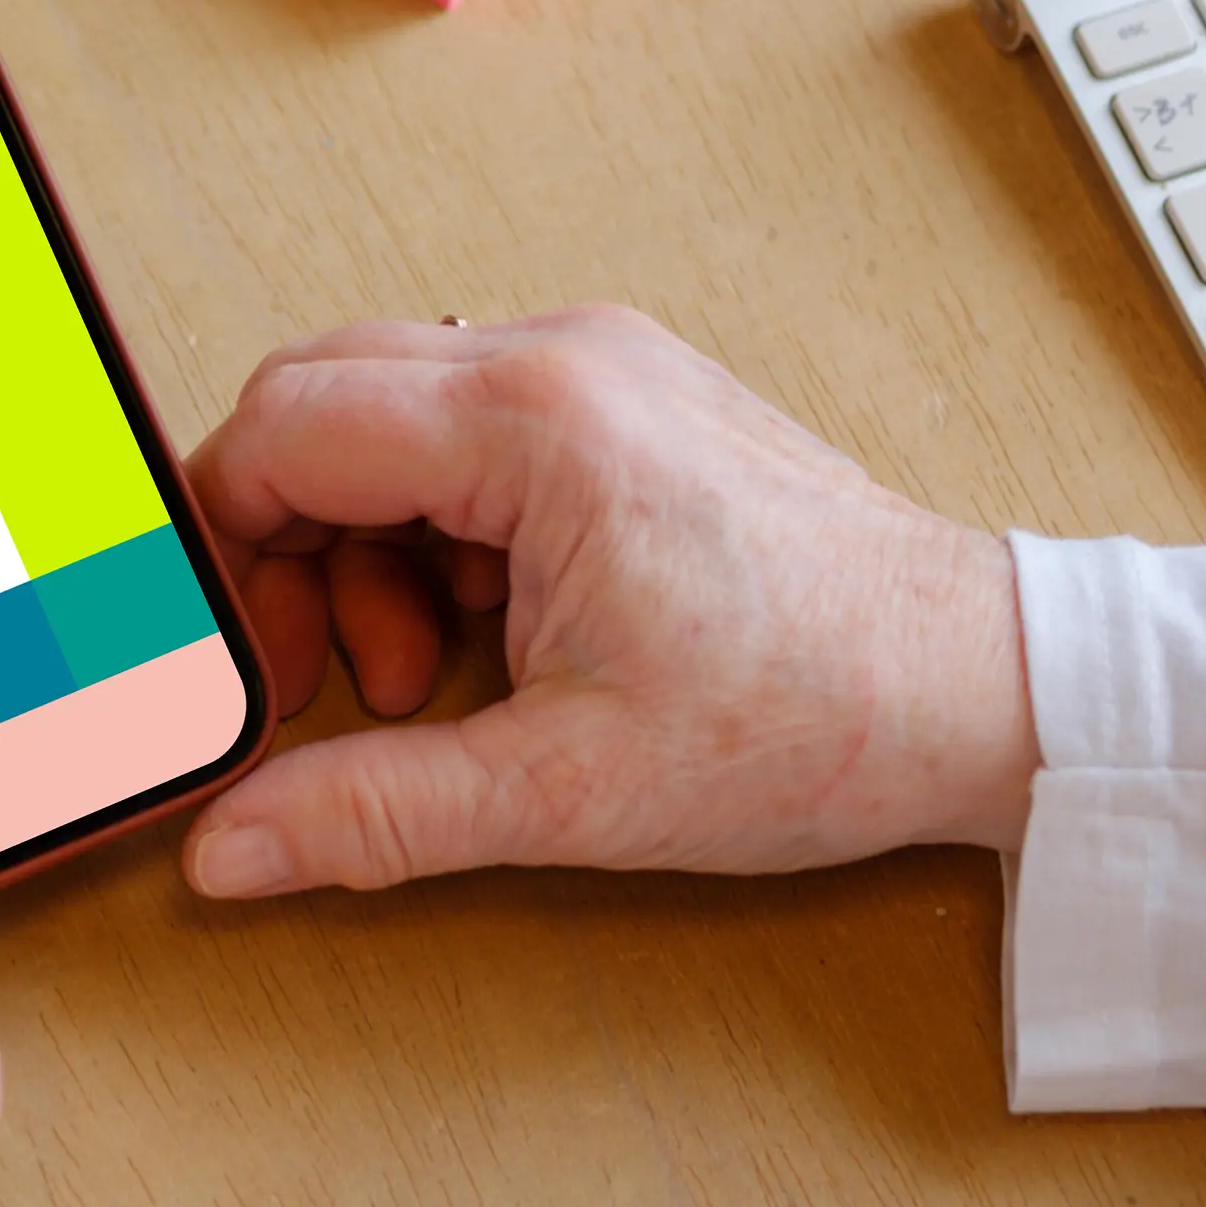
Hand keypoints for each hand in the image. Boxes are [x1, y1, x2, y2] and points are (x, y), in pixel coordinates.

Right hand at [176, 310, 1030, 897]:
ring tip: (437, 679)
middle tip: (326, 679)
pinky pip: (469, 439)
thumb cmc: (816, 715)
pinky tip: (497, 640)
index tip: (240, 656)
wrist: (979, 690)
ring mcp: (603, 373)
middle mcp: (562, 359)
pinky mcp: (631, 408)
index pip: (285, 427)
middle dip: (290, 550)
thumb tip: (233, 846)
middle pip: (321, 405)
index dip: (226, 547)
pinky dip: (442, 538)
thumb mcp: (566, 788)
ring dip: (369, 553)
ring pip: (391, 422)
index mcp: (534, 421)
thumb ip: (375, 809)